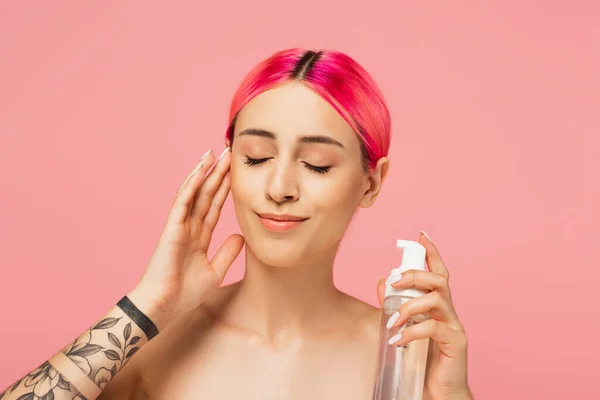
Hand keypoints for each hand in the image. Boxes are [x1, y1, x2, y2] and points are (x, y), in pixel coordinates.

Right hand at [129, 148, 244, 328]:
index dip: (225, 189)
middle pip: (207, 194)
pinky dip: (191, 185)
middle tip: (229, 153)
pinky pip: (183, 201)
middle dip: (218, 174)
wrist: (165, 306)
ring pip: (194, 192)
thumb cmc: (186, 293)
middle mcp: (190, 226)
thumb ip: (228, 252)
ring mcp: (180, 225)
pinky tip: (201, 170)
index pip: (216, 206)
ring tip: (215, 154)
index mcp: (200, 236)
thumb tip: (242, 236)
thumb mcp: (216, 271)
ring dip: (204, 172)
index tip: (236, 172)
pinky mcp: (172, 227)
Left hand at [377, 232, 472, 399]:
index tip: (422, 235)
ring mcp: (455, 327)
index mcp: (439, 307)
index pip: (439, 273)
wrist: (439, 394)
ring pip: (437, 299)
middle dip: (415, 275)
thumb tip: (383, 282)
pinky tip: (399, 340)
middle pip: (439, 280)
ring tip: (392, 320)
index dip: (432, 253)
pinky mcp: (455, 344)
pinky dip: (412, 331)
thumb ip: (395, 306)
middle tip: (394, 282)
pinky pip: (433, 328)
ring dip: (410, 305)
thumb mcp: (406, 329)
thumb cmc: (423, 361)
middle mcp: (449, 313)